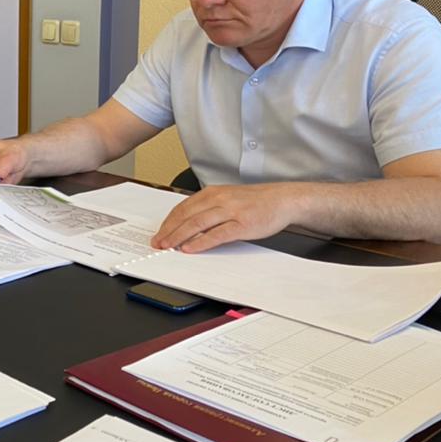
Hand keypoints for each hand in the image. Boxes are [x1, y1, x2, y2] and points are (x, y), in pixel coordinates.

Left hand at [151, 183, 296, 252]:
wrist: (283, 199)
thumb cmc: (255, 202)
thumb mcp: (227, 200)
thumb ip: (208, 209)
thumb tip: (187, 226)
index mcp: (212, 193)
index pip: (183, 208)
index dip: (168, 222)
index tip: (158, 233)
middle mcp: (219, 199)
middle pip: (186, 216)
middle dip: (169, 231)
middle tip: (157, 243)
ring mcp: (230, 211)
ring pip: (197, 223)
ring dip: (179, 236)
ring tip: (168, 246)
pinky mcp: (242, 224)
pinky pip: (217, 234)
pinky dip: (201, 242)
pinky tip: (190, 248)